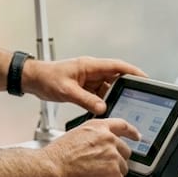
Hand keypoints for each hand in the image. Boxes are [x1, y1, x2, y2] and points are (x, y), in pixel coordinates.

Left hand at [23, 57, 145, 114]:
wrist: (33, 79)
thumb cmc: (46, 78)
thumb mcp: (67, 91)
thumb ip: (85, 100)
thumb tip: (102, 107)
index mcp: (90, 66)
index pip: (117, 66)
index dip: (133, 72)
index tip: (144, 78)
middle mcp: (91, 71)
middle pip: (115, 78)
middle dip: (126, 88)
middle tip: (136, 98)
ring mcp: (88, 79)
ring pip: (107, 88)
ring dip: (113, 97)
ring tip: (120, 107)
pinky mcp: (83, 87)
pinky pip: (98, 94)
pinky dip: (103, 102)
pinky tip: (105, 110)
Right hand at [42, 118, 141, 176]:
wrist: (50, 170)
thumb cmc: (56, 158)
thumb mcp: (76, 137)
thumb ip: (93, 139)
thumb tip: (99, 149)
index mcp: (98, 128)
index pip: (122, 126)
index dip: (132, 132)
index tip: (137, 136)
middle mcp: (108, 140)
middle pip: (124, 153)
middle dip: (115, 163)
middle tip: (100, 171)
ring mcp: (113, 157)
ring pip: (122, 171)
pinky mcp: (113, 174)